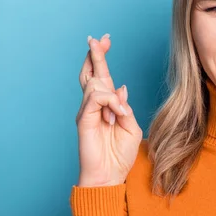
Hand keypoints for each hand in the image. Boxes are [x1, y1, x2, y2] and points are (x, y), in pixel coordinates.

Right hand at [75, 33, 142, 186]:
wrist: (109, 177)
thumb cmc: (120, 156)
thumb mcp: (131, 127)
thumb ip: (125, 107)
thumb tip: (122, 87)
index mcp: (107, 105)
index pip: (103, 76)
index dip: (102, 57)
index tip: (105, 40)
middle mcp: (94, 106)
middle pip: (91, 73)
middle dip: (96, 54)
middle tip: (98, 38)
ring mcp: (87, 112)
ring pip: (95, 84)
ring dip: (112, 95)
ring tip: (119, 115)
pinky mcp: (83, 119)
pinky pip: (95, 98)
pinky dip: (110, 102)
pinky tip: (117, 115)